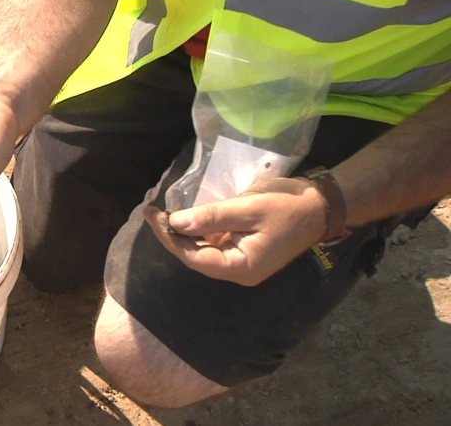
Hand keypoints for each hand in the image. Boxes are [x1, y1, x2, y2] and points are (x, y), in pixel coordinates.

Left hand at [144, 178, 328, 285]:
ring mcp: (241, 261)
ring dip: (182, 232)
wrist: (321, 204)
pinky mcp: (243, 249)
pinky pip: (214, 242)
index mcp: (242, 267)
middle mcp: (239, 270)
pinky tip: (185, 216)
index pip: (194, 258)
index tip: (154, 216)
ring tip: (162, 213)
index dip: (170, 238)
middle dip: (172, 235)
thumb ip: (211, 216)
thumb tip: (176, 222)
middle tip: (152, 212)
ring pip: (202, 250)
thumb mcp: (248, 207)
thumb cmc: (288, 205)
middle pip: (195, 256)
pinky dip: (198, 230)